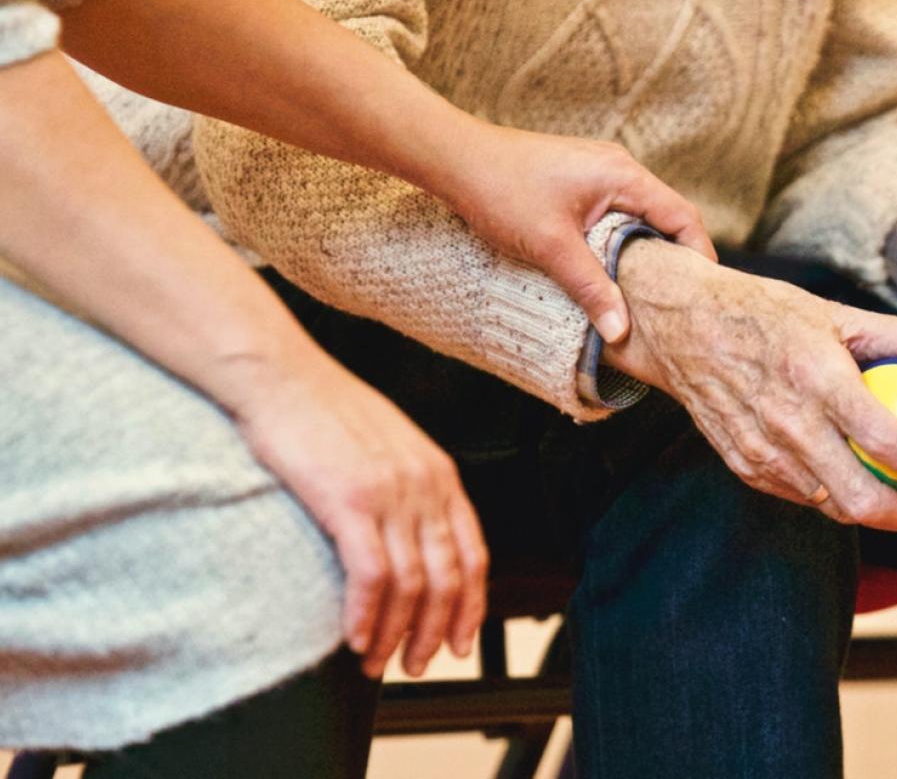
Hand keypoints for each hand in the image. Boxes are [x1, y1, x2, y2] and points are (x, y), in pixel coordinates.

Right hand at [217, 347, 487, 677]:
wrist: (279, 375)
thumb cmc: (322, 410)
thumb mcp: (388, 445)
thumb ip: (408, 488)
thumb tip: (409, 537)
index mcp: (440, 473)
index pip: (474, 555)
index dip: (470, 606)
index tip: (458, 642)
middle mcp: (425, 485)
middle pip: (448, 579)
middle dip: (433, 632)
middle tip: (414, 664)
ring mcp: (390, 493)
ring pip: (411, 585)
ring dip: (395, 634)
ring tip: (376, 662)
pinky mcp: (349, 500)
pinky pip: (371, 575)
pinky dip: (366, 616)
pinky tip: (354, 638)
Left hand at [437, 124, 716, 343]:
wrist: (454, 158)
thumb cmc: (501, 191)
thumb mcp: (551, 247)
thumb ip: (591, 288)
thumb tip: (621, 332)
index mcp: (623, 176)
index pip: (682, 217)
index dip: (699, 256)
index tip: (702, 294)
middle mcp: (619, 168)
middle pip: (666, 217)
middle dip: (674, 259)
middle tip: (677, 303)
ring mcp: (599, 172)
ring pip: (639, 217)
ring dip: (644, 252)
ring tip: (646, 294)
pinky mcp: (579, 181)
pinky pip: (616, 214)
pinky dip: (620, 242)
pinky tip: (610, 271)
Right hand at [603, 239, 896, 531]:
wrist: (682, 326)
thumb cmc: (767, 313)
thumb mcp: (838, 313)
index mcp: (818, 379)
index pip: (888, 442)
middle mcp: (789, 424)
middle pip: (861, 500)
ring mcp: (762, 452)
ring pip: (832, 506)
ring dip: (875, 511)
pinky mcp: (744, 466)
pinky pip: (801, 495)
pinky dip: (834, 495)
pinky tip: (854, 479)